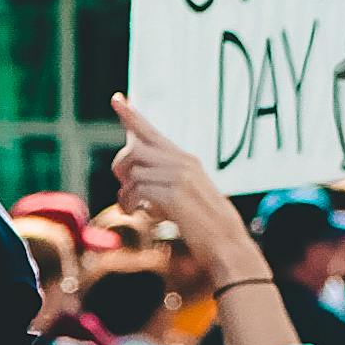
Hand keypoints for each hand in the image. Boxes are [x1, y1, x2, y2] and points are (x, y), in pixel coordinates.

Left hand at [110, 96, 264, 281]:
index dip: (131, 116)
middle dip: (121, 166)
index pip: (152, 132)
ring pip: (134, 171)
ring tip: (129, 208)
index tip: (116, 99)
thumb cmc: (207, 227)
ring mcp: (179, 177)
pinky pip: (137, 191)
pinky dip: (130, 203)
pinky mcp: (174, 195)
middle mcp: (183, 163)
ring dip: (125, 193)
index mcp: (187, 160)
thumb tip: (134, 182)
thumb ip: (165, 184)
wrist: (228, 245)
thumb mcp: (188, 197)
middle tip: (123, 186)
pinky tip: (136, 214)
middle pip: (136, 148)